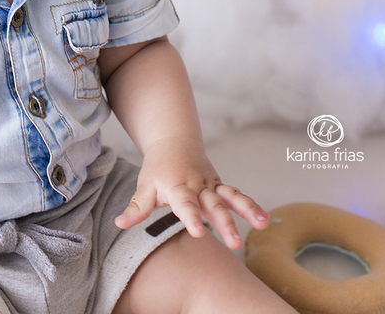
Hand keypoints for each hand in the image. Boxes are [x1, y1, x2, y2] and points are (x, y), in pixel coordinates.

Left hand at [115, 135, 267, 249]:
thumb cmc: (158, 169)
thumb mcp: (144, 186)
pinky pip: (237, 195)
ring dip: (247, 210)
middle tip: (234, 243)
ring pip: (232, 197)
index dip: (192, 217)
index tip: (199, 232)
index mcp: (178, 186)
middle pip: (213, 205)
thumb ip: (136, 208)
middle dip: (225, 223)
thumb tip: (119, 224)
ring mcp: (212, 185)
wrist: (174, 141)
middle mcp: (198, 186)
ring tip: (263, 224)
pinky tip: (265, 220)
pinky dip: (251, 206)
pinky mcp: (220, 186)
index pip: (185, 204)